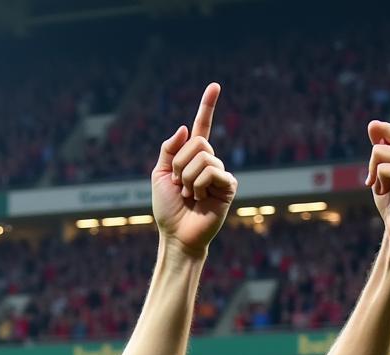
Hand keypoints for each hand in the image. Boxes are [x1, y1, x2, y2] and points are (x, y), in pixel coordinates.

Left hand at [151, 82, 236, 256]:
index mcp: (192, 158)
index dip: (207, 107)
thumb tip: (185, 127)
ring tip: (189, 195)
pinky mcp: (229, 185)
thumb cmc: (168, 209)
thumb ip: (169, 150)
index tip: (214, 85)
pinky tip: (200, 199)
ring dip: (187, 178)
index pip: (202, 128)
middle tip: (179, 185)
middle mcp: (208, 162)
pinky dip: (199, 185)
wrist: (176, 234)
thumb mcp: (159, 175)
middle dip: (180, 164)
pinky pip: (212, 171)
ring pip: (203, 157)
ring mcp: (220, 173)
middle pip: (198, 142)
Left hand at [366, 121, 389, 249]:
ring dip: (376, 176)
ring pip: (380, 154)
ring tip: (388, 191)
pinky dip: (380, 182)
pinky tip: (387, 193)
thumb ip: (384, 151)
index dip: (386, 131)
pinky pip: (385, 168)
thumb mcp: (386, 175)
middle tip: (380, 185)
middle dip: (372, 166)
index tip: (373, 127)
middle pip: (382, 147)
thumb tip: (374, 125)